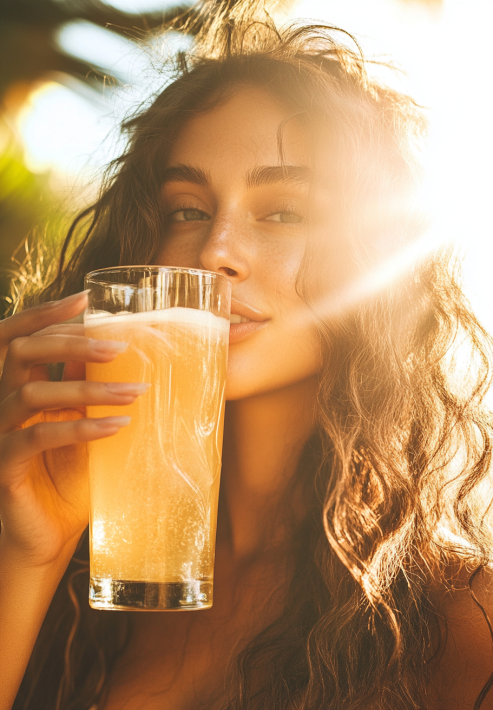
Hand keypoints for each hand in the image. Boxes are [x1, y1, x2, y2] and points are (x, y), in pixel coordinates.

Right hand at [0, 292, 147, 568]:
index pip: (24, 339)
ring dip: (88, 387)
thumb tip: (117, 352)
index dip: (48, 315)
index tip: (87, 297)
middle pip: (22, 353)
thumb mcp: (83, 427)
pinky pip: (39, 437)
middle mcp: (3, 405)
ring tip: (135, 390)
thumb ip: (89, 391)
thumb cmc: (68, 482)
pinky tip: (117, 426)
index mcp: (20, 390)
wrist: (45, 539)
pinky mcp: (4, 465)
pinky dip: (81, 427)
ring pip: (33, 393)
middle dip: (71, 341)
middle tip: (121, 344)